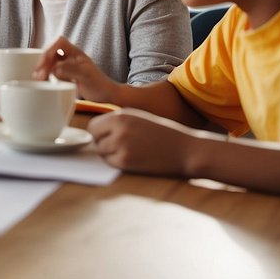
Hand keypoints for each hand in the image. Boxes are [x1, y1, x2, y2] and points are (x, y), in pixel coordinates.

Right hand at [35, 36, 117, 101]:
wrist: (106, 94)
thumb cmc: (100, 83)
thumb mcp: (85, 75)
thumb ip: (70, 69)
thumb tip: (54, 68)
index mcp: (76, 52)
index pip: (59, 42)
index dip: (50, 49)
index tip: (45, 63)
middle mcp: (70, 57)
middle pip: (51, 52)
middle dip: (43, 61)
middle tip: (38, 73)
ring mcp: (67, 65)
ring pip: (50, 62)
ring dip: (43, 68)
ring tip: (38, 78)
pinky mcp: (65, 75)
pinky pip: (52, 71)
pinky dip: (46, 75)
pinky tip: (43, 81)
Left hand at [89, 108, 203, 175]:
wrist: (187, 150)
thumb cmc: (164, 133)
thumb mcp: (139, 117)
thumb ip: (118, 122)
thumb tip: (95, 130)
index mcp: (121, 115)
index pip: (93, 126)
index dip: (100, 133)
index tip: (110, 136)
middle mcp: (118, 128)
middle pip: (95, 139)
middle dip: (104, 143)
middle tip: (123, 146)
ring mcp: (121, 145)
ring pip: (101, 152)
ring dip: (111, 154)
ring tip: (131, 151)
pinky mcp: (126, 161)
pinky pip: (110, 163)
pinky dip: (118, 162)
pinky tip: (135, 159)